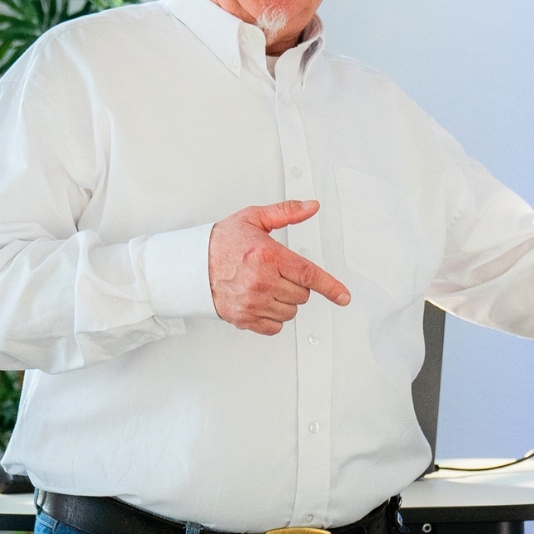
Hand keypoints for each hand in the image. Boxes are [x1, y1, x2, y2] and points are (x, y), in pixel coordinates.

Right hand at [208, 200, 351, 334]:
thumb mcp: (254, 218)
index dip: (331, 287)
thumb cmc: (221, 243)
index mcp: (268, 256)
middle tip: (276, 273)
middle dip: (295, 284)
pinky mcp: (245, 318)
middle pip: (302, 294)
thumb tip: (310, 207)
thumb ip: (286, 212)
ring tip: (266, 286)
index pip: (309, 274)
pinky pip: (275, 326)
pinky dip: (273, 317)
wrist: (190, 265)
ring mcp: (253, 302)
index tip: (343, 296)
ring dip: (285, 301)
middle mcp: (262, 281)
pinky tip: (262, 302)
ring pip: (290, 312)